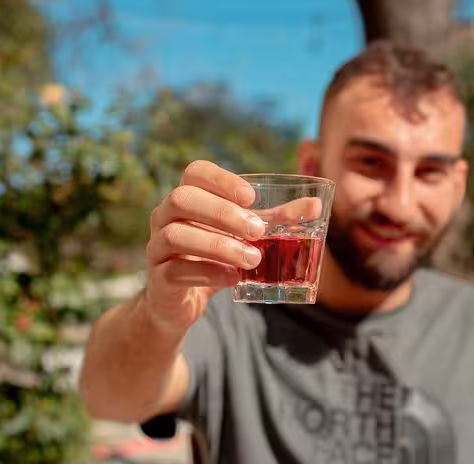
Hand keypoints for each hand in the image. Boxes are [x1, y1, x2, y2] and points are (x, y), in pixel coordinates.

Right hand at [142, 160, 265, 331]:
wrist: (181, 302)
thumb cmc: (215, 258)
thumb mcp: (245, 236)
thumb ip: (276, 220)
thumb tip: (315, 206)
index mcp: (188, 197)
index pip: (195, 172)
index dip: (222, 180)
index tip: (252, 197)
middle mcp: (166, 216)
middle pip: (183, 198)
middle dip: (222, 212)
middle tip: (258, 231)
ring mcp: (157, 246)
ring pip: (177, 235)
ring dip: (219, 245)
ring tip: (252, 259)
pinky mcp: (158, 278)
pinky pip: (175, 270)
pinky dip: (208, 273)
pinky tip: (233, 279)